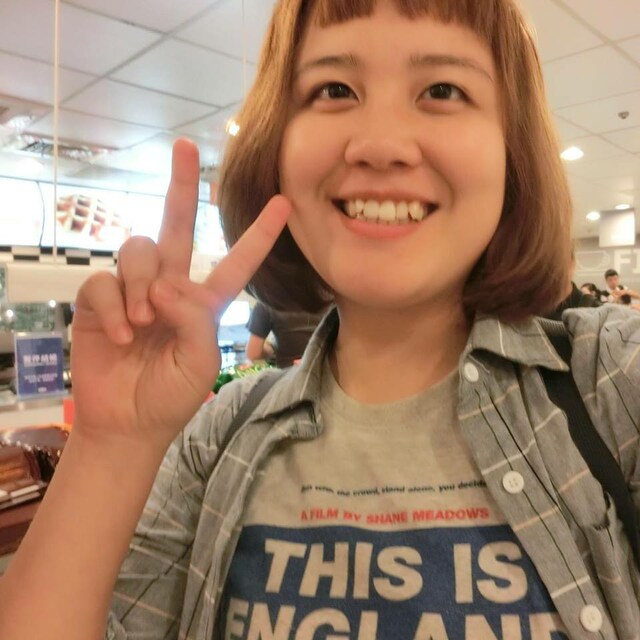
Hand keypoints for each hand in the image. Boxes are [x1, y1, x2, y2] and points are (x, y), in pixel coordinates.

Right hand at [70, 139, 290, 450]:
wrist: (129, 422)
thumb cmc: (171, 395)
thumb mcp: (201, 362)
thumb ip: (195, 321)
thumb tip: (165, 285)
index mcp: (205, 301)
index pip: (237, 262)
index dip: (259, 235)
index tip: (282, 203)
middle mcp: (170, 286)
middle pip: (177, 226)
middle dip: (183, 186)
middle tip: (186, 146)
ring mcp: (133, 290)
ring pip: (140, 250)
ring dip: (141, 285)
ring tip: (143, 324)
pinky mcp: (100, 299)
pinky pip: (104, 281)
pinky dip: (115, 306)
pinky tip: (122, 335)